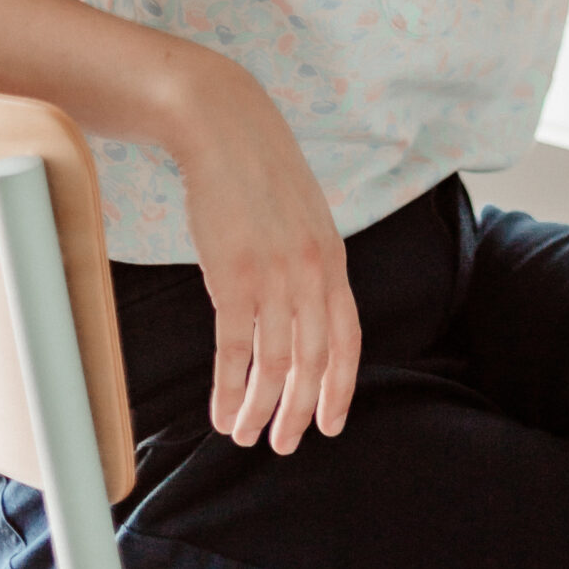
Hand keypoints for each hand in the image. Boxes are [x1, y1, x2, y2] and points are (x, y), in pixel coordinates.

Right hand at [171, 62, 361, 453]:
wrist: (222, 124)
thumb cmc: (257, 167)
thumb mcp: (302, 213)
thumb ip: (308, 257)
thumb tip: (306, 301)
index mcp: (331, 257)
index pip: (347, 338)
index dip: (339, 387)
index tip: (330, 423)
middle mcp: (311, 271)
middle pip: (314, 361)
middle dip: (299, 411)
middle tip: (284, 444)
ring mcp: (274, 275)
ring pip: (276, 366)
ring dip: (260, 410)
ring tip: (243, 435)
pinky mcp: (233, 276)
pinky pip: (236, 350)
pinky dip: (229, 389)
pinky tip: (220, 410)